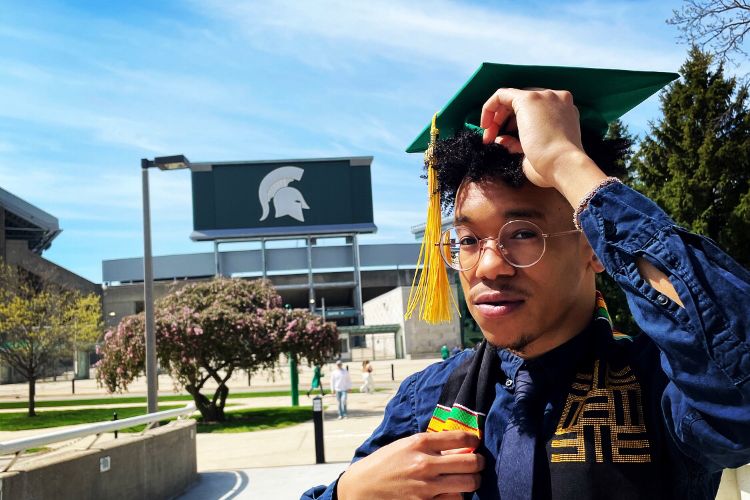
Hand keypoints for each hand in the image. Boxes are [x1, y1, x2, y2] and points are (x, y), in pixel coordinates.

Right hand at [337, 431, 483, 499]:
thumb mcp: (405, 446)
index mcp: (420, 443)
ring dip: (470, 482)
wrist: (361, 488)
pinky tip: (450, 493)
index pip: (462, 439)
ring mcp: (426, 488)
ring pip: (468, 485)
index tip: (475, 444)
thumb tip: (461, 447)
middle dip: (479, 463)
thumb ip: (432, 445)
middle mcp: (425, 464)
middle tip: (477, 464)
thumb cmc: (384, 464)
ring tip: (466, 480)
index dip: (474, 441)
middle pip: (471, 463)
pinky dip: (456, 497)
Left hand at [480, 88, 607, 205]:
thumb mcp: (535, 153)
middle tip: (492, 139)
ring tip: (489, 137)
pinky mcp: (529, 99)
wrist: (563, 164)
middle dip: (504, 120)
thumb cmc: (553, 167)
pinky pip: (502, 95)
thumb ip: (519, 144)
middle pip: (523, 103)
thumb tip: (502, 139)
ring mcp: (544, 97)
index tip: (504, 140)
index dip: (516, 124)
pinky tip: (485, 125)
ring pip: (512, 99)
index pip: (536, 111)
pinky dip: (489, 107)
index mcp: (565, 112)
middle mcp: (557, 100)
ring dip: (496, 117)